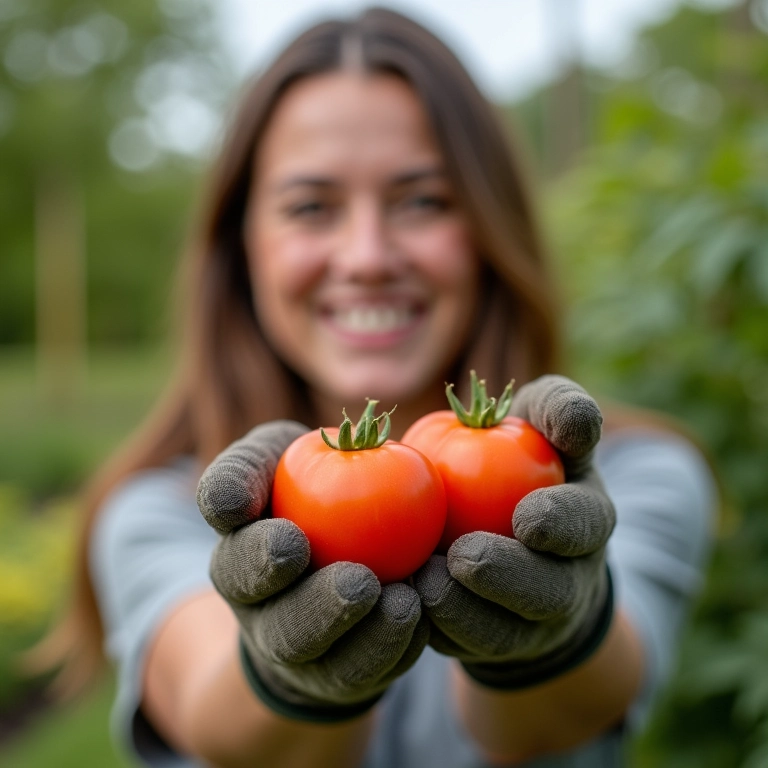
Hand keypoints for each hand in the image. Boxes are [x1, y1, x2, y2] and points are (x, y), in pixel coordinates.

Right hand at [196, 420, 428, 720]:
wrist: (327, 552)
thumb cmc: (299, 492)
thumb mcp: (270, 461)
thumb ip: (247, 467)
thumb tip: (234, 500)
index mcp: (239, 560)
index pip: (235, 562)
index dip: (256, 557)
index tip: (292, 542)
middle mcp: (263, 615)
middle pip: (281, 627)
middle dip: (317, 608)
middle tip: (358, 582)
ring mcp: (302, 652)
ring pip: (329, 662)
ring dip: (365, 635)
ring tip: (403, 602)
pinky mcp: (342, 675)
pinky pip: (368, 673)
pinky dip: (395, 648)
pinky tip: (421, 615)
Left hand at [413, 375, 614, 688]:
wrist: (505, 533)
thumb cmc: (519, 463)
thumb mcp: (540, 425)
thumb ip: (557, 408)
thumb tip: (572, 420)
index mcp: (585, 522)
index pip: (587, 523)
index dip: (564, 523)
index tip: (527, 517)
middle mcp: (567, 578)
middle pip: (550, 592)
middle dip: (511, 579)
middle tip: (464, 557)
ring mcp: (529, 621)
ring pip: (505, 633)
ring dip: (466, 613)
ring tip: (425, 584)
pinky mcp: (486, 643)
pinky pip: (463, 647)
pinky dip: (436, 631)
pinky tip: (404, 603)